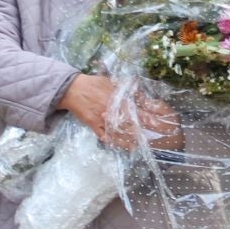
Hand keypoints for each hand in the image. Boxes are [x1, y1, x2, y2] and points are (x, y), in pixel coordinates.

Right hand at [59, 75, 181, 150]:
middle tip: (151, 138)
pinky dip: (114, 142)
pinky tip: (122, 146)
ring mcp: (102, 119)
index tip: (157, 123)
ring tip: (140, 144)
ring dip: (129, 139)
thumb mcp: (110, 82)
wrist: (73, 89)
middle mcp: (111, 111)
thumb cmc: (92, 83)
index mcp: (117, 100)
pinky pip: (105, 136)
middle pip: (129, 123)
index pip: (135, 110)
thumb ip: (123, 87)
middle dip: (141, 131)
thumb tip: (137, 89)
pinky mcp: (93, 125)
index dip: (146, 118)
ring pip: (118, 132)